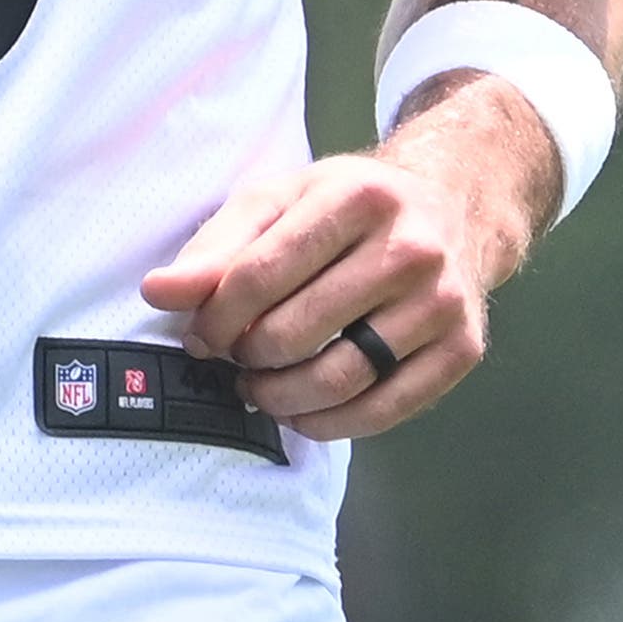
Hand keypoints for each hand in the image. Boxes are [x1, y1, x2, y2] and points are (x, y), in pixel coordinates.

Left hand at [139, 139, 523, 442]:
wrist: (452, 210)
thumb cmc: (349, 206)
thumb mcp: (280, 200)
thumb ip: (217, 247)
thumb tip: (158, 293)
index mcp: (356, 198)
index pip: (261, 274)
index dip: (215, 315)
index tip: (198, 333)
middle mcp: (409, 248)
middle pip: (297, 332)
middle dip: (246, 357)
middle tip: (231, 359)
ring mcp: (443, 302)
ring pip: (341, 379)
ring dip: (280, 398)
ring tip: (258, 388)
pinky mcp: (463, 348)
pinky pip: (386, 410)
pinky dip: (331, 424)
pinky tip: (303, 412)